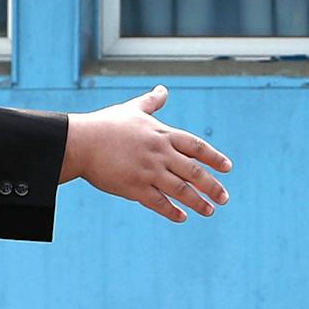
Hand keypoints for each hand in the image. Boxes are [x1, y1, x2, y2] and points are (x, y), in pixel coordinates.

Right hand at [61, 85, 231, 222]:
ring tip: (210, 211)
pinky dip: (172, 211)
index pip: (197, 147)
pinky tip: (182, 217)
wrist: (80, 142)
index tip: (227, 168)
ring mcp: (148, 171)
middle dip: (212, 186)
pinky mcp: (134, 187)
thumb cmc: (106, 125)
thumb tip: (163, 90)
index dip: (214, 158)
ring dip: (198, 202)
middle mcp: (160, 153)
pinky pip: (159, 202)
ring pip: (180, 190)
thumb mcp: (132, 109)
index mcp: (162, 134)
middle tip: (224, 198)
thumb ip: (151, 103)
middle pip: (194, 172)